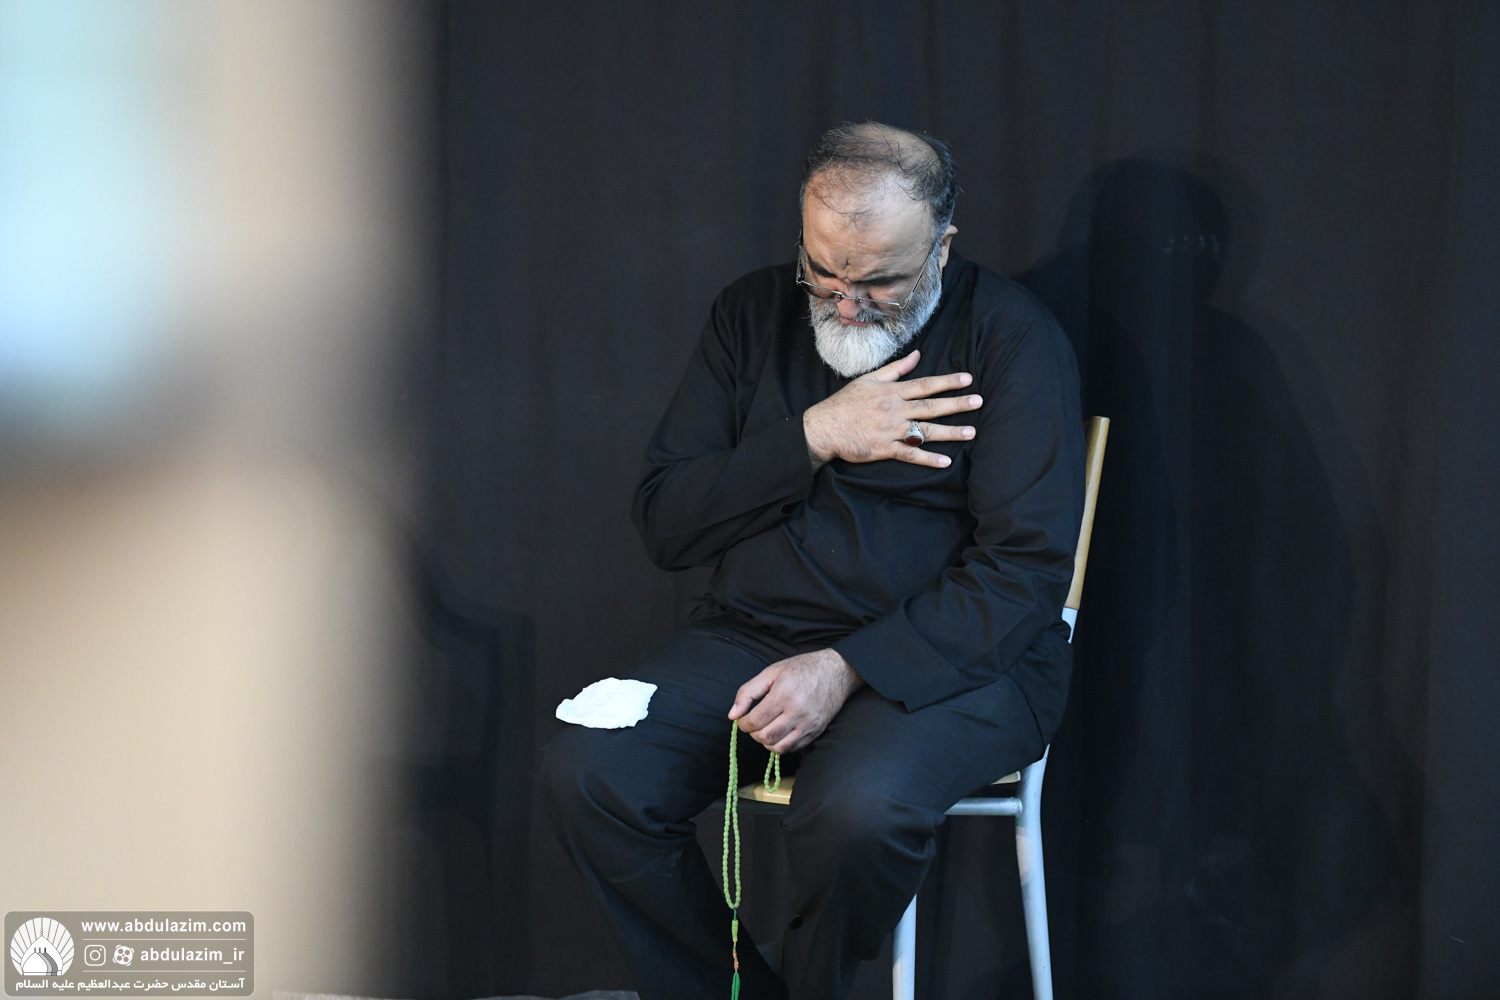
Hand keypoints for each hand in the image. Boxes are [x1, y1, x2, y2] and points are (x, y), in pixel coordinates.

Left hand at [727, 649, 865, 753]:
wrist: (836, 672)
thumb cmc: (802, 669)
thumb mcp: (771, 672)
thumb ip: (748, 692)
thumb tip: (732, 715)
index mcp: (784, 694)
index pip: (756, 721)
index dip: (744, 724)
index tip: (743, 719)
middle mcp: (798, 712)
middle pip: (766, 737)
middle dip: (754, 734)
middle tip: (753, 724)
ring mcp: (809, 725)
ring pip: (779, 748)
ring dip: (766, 742)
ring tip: (765, 729)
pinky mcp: (816, 732)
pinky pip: (793, 748)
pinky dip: (781, 744)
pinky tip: (780, 732)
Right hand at [802, 349, 981, 470]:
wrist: (824, 427)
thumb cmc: (845, 402)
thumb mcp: (869, 379)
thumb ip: (896, 368)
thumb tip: (918, 355)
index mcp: (892, 392)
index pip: (925, 384)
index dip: (947, 381)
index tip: (968, 379)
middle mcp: (894, 410)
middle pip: (931, 406)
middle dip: (957, 404)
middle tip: (979, 402)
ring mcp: (890, 431)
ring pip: (925, 432)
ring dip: (950, 432)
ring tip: (971, 432)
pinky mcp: (884, 449)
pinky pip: (910, 455)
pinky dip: (928, 458)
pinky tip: (946, 462)